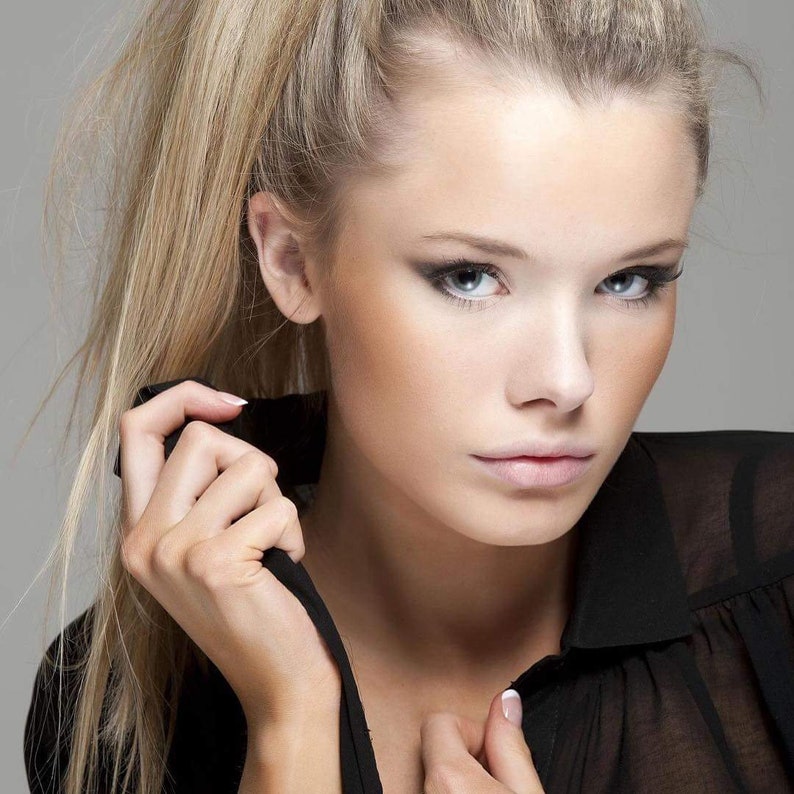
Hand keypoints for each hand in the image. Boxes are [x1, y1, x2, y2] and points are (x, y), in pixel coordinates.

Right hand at [118, 379, 340, 728]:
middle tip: (260, 514)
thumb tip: (221, 421)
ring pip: (249, 466)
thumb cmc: (253, 606)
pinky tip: (282, 569)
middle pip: (202, 439)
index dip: (182, 399)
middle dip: (251, 465)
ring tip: (271, 547)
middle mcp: (143, 540)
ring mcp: (175, 551)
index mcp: (137, 531)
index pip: (135, 430)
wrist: (276, 682)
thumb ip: (197, 492)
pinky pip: (278, 505)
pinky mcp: (216, 562)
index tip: (229, 404)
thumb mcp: (203, 547)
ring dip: (276, 502)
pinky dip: (294, 533)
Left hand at [421, 689, 544, 792]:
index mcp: (447, 778)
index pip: (439, 721)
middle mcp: (426, 791)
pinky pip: (436, 790)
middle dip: (468, 753)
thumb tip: (507, 700)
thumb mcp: (527, 793)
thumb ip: (511, 746)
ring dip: (463, 775)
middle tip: (497, 779)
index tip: (494, 753)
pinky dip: (455, 791)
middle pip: (437, 746)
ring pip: (438, 770)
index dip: (471, 730)